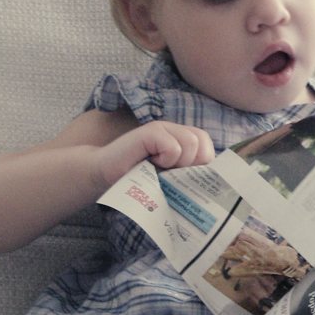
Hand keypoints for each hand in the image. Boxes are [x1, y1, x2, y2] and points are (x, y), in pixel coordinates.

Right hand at [95, 121, 214, 188]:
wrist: (102, 175)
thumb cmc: (137, 182)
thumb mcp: (167, 180)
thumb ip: (188, 175)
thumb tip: (212, 186)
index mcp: (182, 141)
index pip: (209, 148)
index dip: (203, 166)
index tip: (184, 178)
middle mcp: (175, 130)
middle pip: (204, 144)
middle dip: (191, 166)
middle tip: (171, 174)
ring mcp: (163, 128)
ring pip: (192, 143)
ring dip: (178, 163)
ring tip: (159, 168)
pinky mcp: (151, 131)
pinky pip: (173, 147)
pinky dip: (165, 160)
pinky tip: (151, 163)